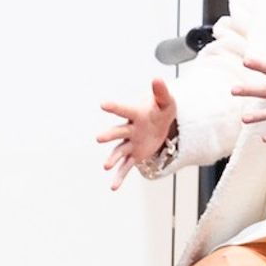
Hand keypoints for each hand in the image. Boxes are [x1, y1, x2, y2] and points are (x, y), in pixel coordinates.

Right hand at [96, 74, 176, 188]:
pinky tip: (113, 187)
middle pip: (118, 132)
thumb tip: (157, 78)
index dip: (115, 107)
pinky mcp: (134, 155)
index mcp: (135, 114)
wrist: (161, 123)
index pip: (124, 109)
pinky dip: (119, 176)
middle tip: (99, 138)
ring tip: (106, 166)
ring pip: (119, 151)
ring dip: (113, 158)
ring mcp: (130, 143)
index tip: (102, 104)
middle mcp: (129, 129)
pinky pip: (126, 167)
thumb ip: (161, 91)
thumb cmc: (161, 110)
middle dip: (109, 135)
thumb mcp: (166, 101)